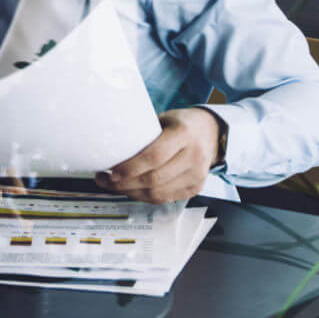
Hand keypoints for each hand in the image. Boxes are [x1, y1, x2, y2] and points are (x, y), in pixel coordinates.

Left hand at [94, 109, 219, 203]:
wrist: (212, 133)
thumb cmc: (183, 124)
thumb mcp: (165, 119)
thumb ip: (145, 133)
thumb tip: (112, 146)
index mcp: (185, 134)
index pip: (155, 156)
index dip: (131, 167)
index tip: (112, 171)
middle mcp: (194, 156)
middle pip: (154, 179)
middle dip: (125, 183)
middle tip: (105, 180)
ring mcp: (197, 175)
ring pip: (158, 193)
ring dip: (131, 192)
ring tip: (113, 185)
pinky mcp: (194, 188)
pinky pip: (164, 198)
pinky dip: (144, 197)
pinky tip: (131, 190)